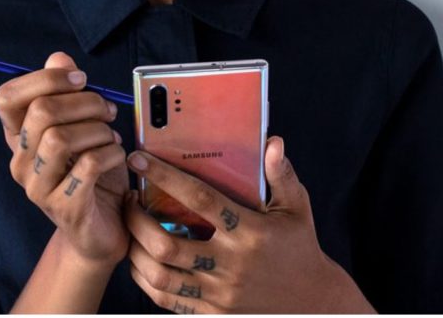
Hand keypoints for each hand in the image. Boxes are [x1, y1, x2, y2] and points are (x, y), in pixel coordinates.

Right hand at [0, 51, 129, 268]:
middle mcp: (21, 162)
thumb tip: (59, 58)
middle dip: (84, 103)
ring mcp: (38, 188)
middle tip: (107, 112)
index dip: (45, 78)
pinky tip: (117, 157)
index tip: (80, 80)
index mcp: (19, 138)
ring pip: (60, 139)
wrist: (103, 230)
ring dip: (97, 131)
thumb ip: (69, 93)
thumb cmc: (93, 174)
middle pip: (40, 113)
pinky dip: (110, 154)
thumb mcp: (83, 127)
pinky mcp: (63, 208)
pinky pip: (87, 166)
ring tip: (111, 137)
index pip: (7, 97)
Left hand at [122, 136, 374, 313]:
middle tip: (127, 201)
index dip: (165, 177)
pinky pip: (168, 299)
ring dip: (135, 251)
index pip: (199, 199)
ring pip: (160, 275)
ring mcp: (220, 294)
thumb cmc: (300, 248)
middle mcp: (231, 264)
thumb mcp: (297, 209)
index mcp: (250, 232)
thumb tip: (272, 142)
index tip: (139, 159)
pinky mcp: (213, 314)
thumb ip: (282, 175)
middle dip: (136, 221)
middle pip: (167, 244)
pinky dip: (146, 280)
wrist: (314, 304)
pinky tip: (140, 260)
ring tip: (129, 229)